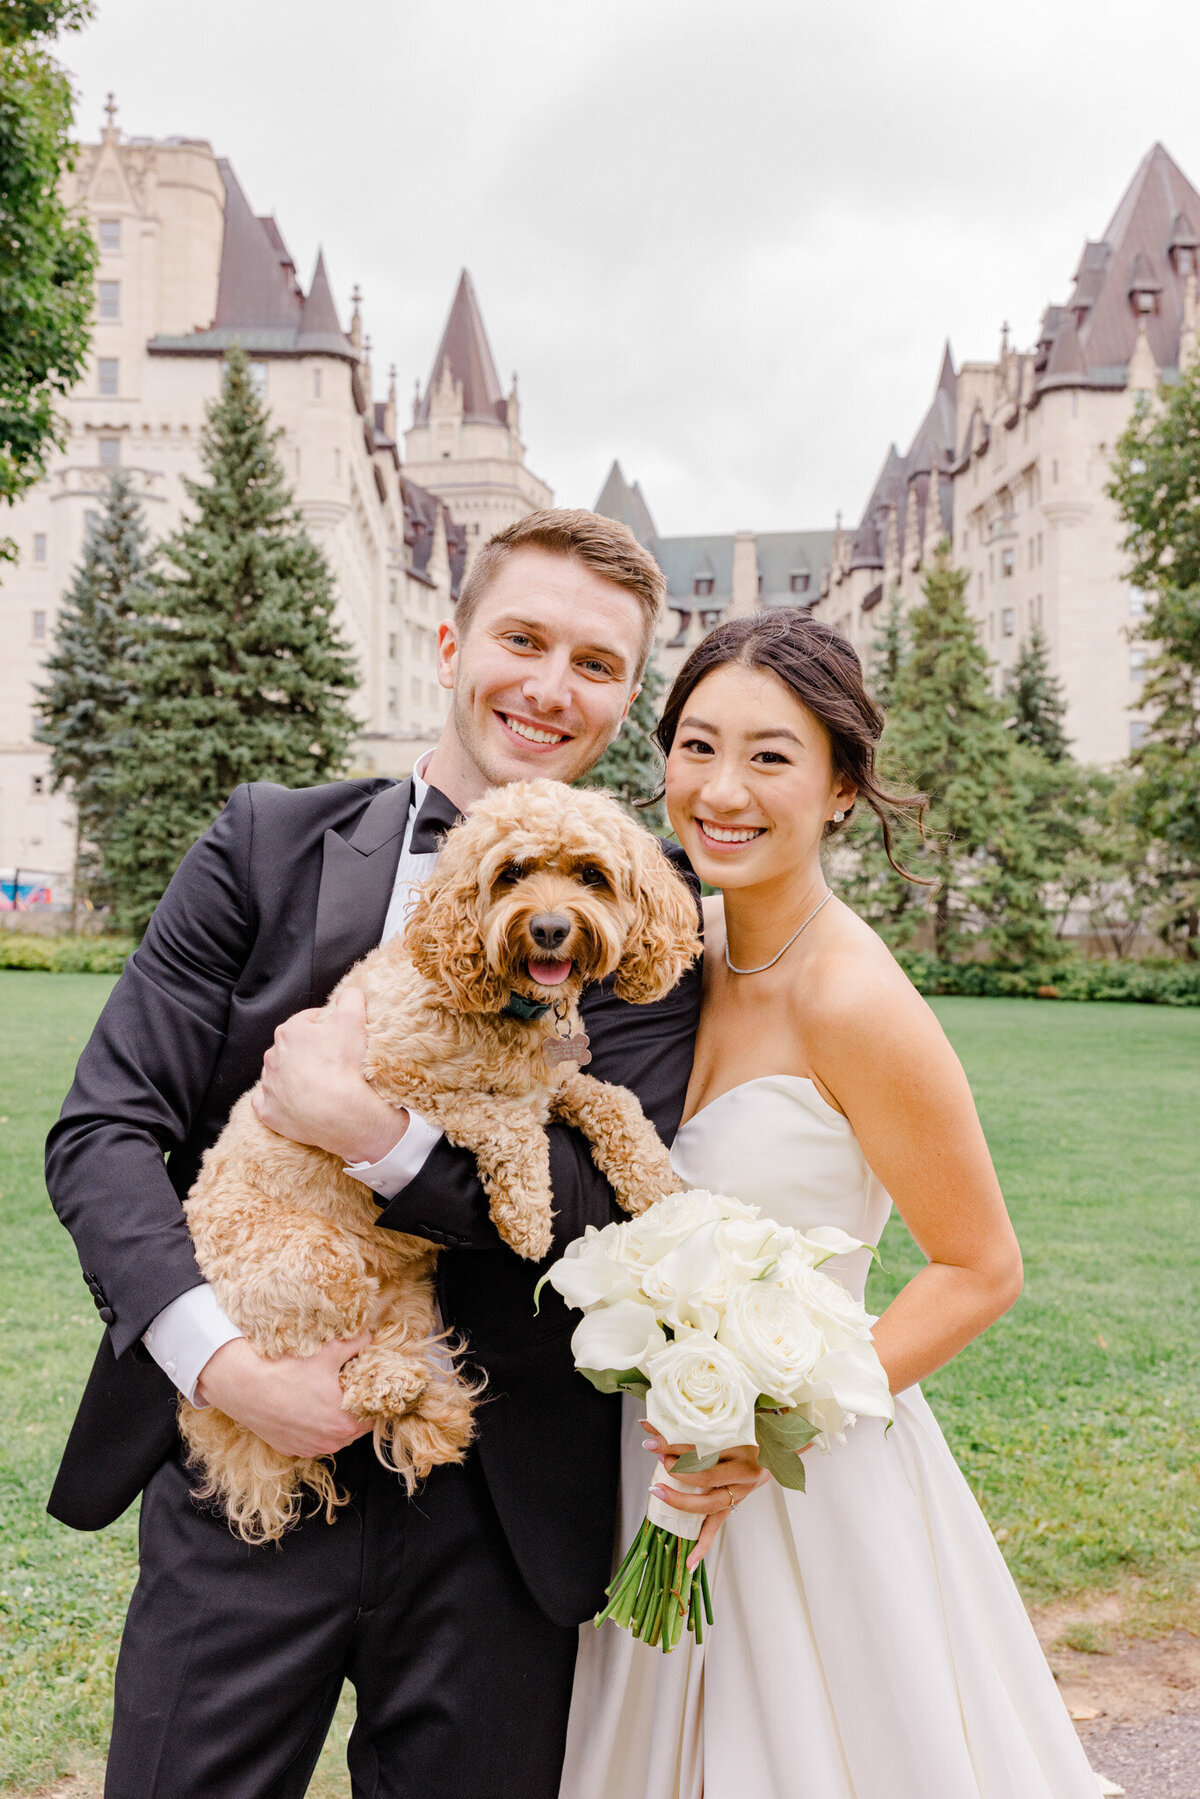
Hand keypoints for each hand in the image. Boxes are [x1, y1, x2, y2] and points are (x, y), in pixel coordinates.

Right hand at [195, 1336, 374, 1457]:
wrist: (245, 1387)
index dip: (371, 1401)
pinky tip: (307, 1410)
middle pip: (355, 1429)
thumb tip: (370, 1336)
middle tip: (348, 1390)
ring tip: (327, 1400)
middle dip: (354, 1411)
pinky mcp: (291, 1449)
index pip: (373, 1418)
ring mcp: (310, 1448)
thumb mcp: (327, 1354)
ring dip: (334, 1422)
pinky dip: (313, 1430)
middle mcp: (330, 1442)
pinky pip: (312, 1441)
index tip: (367, 1388)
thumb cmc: (287, 1372)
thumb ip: (354, 1346)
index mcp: (345, 1422)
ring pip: (334, 1438)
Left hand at [251, 988, 407, 1166]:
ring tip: (318, 1084)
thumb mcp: (354, 1019)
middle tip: (332, 1061)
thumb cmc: (345, 1064)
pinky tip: (295, 1102)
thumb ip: (350, 998)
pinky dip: (279, 1101)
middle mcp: (272, 1056)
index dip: (327, 1026)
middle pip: (292, 1048)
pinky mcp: (268, 1112)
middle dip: (309, 1051)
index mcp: (288, 1031)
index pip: (308, 1021)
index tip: (340, 1036)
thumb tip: (349, 992)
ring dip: (294, 1076)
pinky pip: (267, 1102)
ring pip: (279, 1074)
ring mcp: (268, 1086)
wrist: (342, 1113)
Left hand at [643, 1422, 772, 1567]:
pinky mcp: (736, 1504)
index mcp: (741, 1446)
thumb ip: (688, 1424)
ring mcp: (741, 1491)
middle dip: (676, 1469)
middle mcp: (744, 1471)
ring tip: (658, 1491)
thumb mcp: (723, 1424)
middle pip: (706, 1475)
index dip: (675, 1444)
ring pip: (709, 1504)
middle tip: (659, 1459)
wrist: (775, 1446)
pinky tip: (690, 1562)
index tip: (652, 1440)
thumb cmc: (745, 1430)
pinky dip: (703, 1545)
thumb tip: (647, 1423)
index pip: (703, 1447)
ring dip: (681, 1501)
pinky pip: (718, 1526)